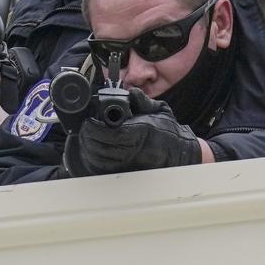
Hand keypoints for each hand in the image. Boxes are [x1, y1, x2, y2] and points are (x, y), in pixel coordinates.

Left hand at [63, 90, 202, 175]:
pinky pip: (104, 170)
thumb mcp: (159, 110)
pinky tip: (90, 152)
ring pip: (100, 160)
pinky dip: (93, 161)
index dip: (94, 128)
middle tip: (84, 128)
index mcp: (141, 132)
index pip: (110, 133)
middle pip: (101, 147)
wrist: (181, 152)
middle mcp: (134, 150)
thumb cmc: (169, 131)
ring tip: (86, 138)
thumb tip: (131, 92)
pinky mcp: (126, 172)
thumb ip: (143, 101)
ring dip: (88, 149)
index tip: (89, 121)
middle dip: (88, 137)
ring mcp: (130, 163)